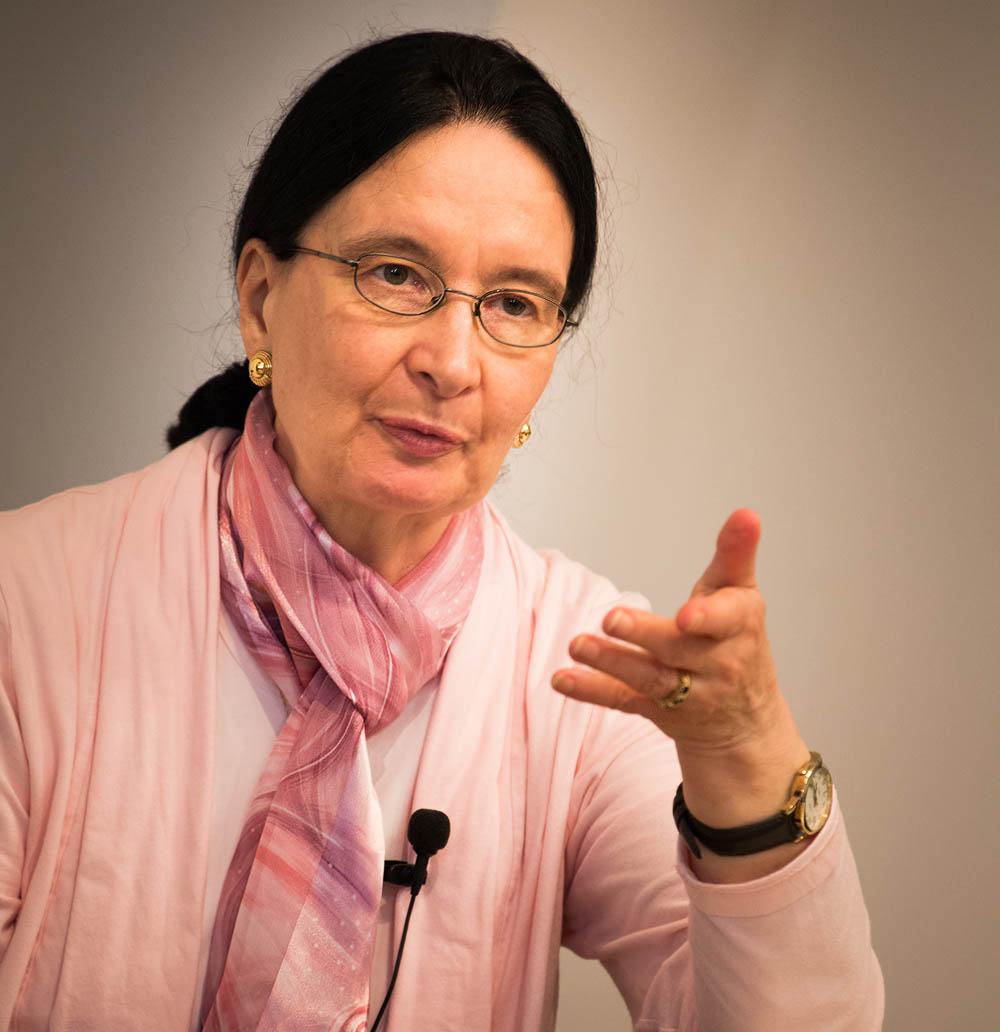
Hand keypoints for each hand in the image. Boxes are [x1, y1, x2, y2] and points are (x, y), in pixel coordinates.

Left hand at [551, 509, 782, 755]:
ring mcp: (687, 693)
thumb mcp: (741, 596)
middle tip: (612, 618)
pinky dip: (592, 691)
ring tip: (577, 645)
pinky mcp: (658, 712)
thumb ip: (735, 555)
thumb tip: (746, 513)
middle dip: (644, 635)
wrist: (747, 720)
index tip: (684, 614)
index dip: (706, 618)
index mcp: (738, 628)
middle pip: (677, 649)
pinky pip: (623, 700)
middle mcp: (716, 664)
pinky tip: (561, 679)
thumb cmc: (737, 641)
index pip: (726, 621)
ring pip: (648, 678)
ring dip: (611, 662)